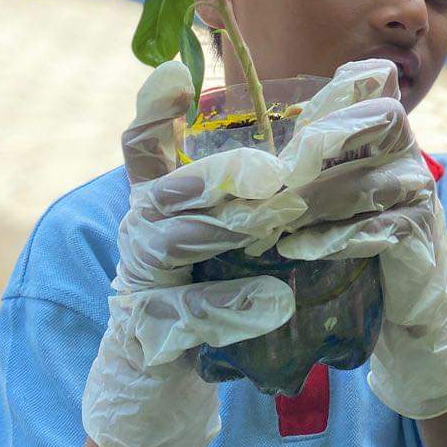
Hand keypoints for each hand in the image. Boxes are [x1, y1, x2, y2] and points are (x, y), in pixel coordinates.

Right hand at [84, 58, 416, 446]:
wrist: (160, 370)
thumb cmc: (202, 280)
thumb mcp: (222, 223)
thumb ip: (251, 179)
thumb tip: (307, 125)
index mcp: (157, 197)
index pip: (140, 144)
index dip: (152, 110)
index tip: (175, 77)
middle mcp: (139, 229)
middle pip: (166, 189)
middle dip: (222, 175)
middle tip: (275, 172)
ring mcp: (139, 280)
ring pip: (173, 244)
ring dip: (227, 231)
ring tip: (276, 223)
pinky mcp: (150, 331)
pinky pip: (186, 316)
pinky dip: (232, 309)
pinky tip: (276, 305)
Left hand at [277, 74, 446, 420]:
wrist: (411, 298)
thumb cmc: (360, 235)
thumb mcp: (336, 190)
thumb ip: (307, 164)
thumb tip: (232, 164)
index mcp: (384, 129)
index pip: (372, 83)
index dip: (340, 92)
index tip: (296, 123)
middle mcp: (407, 151)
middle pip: (379, 118)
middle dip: (322, 141)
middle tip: (274, 175)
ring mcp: (417, 190)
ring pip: (362, 183)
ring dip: (308, 203)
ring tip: (265, 223)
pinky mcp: (417, 232)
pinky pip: (373, 229)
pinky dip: (329, 240)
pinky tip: (294, 250)